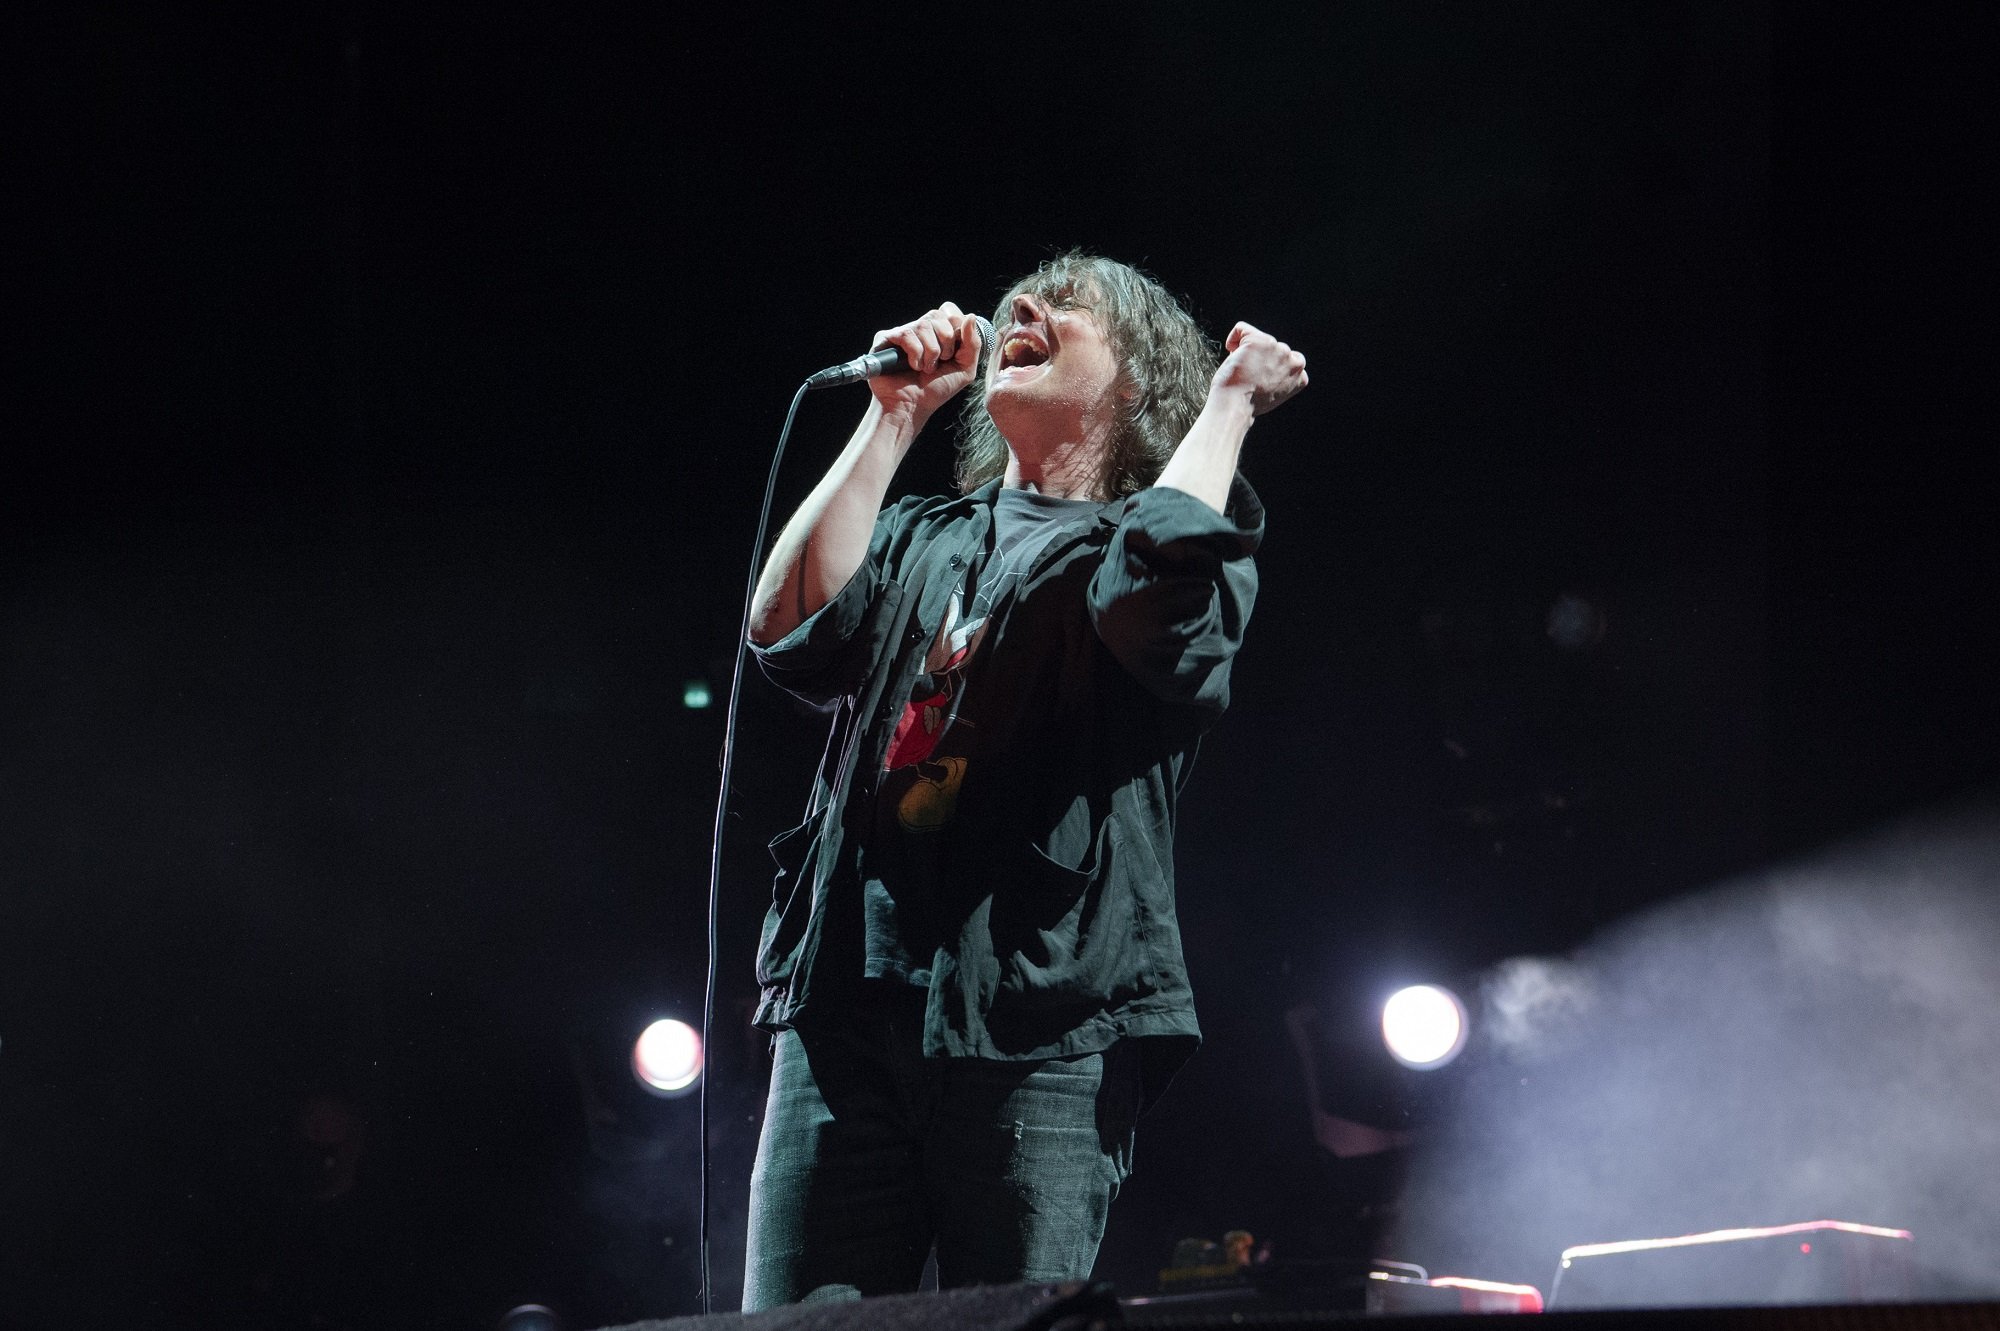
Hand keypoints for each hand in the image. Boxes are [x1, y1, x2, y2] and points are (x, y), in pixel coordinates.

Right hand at [866, 301, 987, 423]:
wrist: (913, 406)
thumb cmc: (936, 390)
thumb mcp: (964, 369)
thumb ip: (973, 343)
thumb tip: (971, 315)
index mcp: (938, 331)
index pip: (949, 310)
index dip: (956, 327)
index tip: (953, 352)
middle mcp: (920, 328)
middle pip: (938, 314)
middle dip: (945, 342)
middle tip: (940, 362)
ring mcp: (902, 332)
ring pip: (923, 325)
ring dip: (930, 352)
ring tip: (925, 369)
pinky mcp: (885, 339)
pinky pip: (907, 334)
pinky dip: (915, 353)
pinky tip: (912, 366)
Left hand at [1210, 322, 1307, 416]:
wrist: (1236, 406)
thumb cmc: (1248, 404)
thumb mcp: (1274, 394)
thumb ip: (1279, 377)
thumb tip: (1268, 365)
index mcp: (1301, 376)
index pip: (1287, 360)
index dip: (1269, 367)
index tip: (1260, 381)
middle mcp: (1294, 361)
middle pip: (1272, 348)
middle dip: (1259, 358)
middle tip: (1249, 377)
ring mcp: (1278, 349)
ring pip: (1258, 338)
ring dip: (1248, 351)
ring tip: (1242, 370)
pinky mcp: (1261, 340)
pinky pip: (1241, 329)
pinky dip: (1233, 339)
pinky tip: (1233, 356)